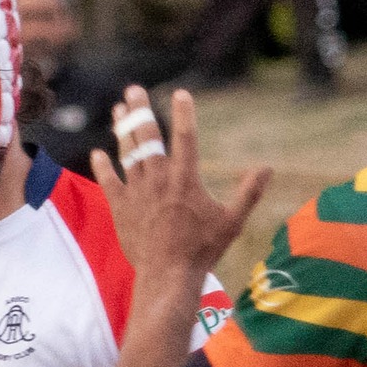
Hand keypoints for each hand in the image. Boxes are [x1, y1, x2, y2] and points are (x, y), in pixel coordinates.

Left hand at [89, 85, 269, 288]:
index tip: (181, 93)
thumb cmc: (202, 250)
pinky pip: (109, 182)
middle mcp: (159, 179)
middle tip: (134, 90)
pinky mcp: (121, 208)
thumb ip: (249, 193)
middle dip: (140, 111)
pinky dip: (103, 167)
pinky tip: (98, 153)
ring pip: (127, 153)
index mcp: (186, 179)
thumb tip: (268, 168)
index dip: (184, 113)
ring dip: (122, 130)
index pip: (185, 137)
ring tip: (118, 110)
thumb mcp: (232, 222)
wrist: (168, 276)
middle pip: (147, 137)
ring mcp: (137, 193)